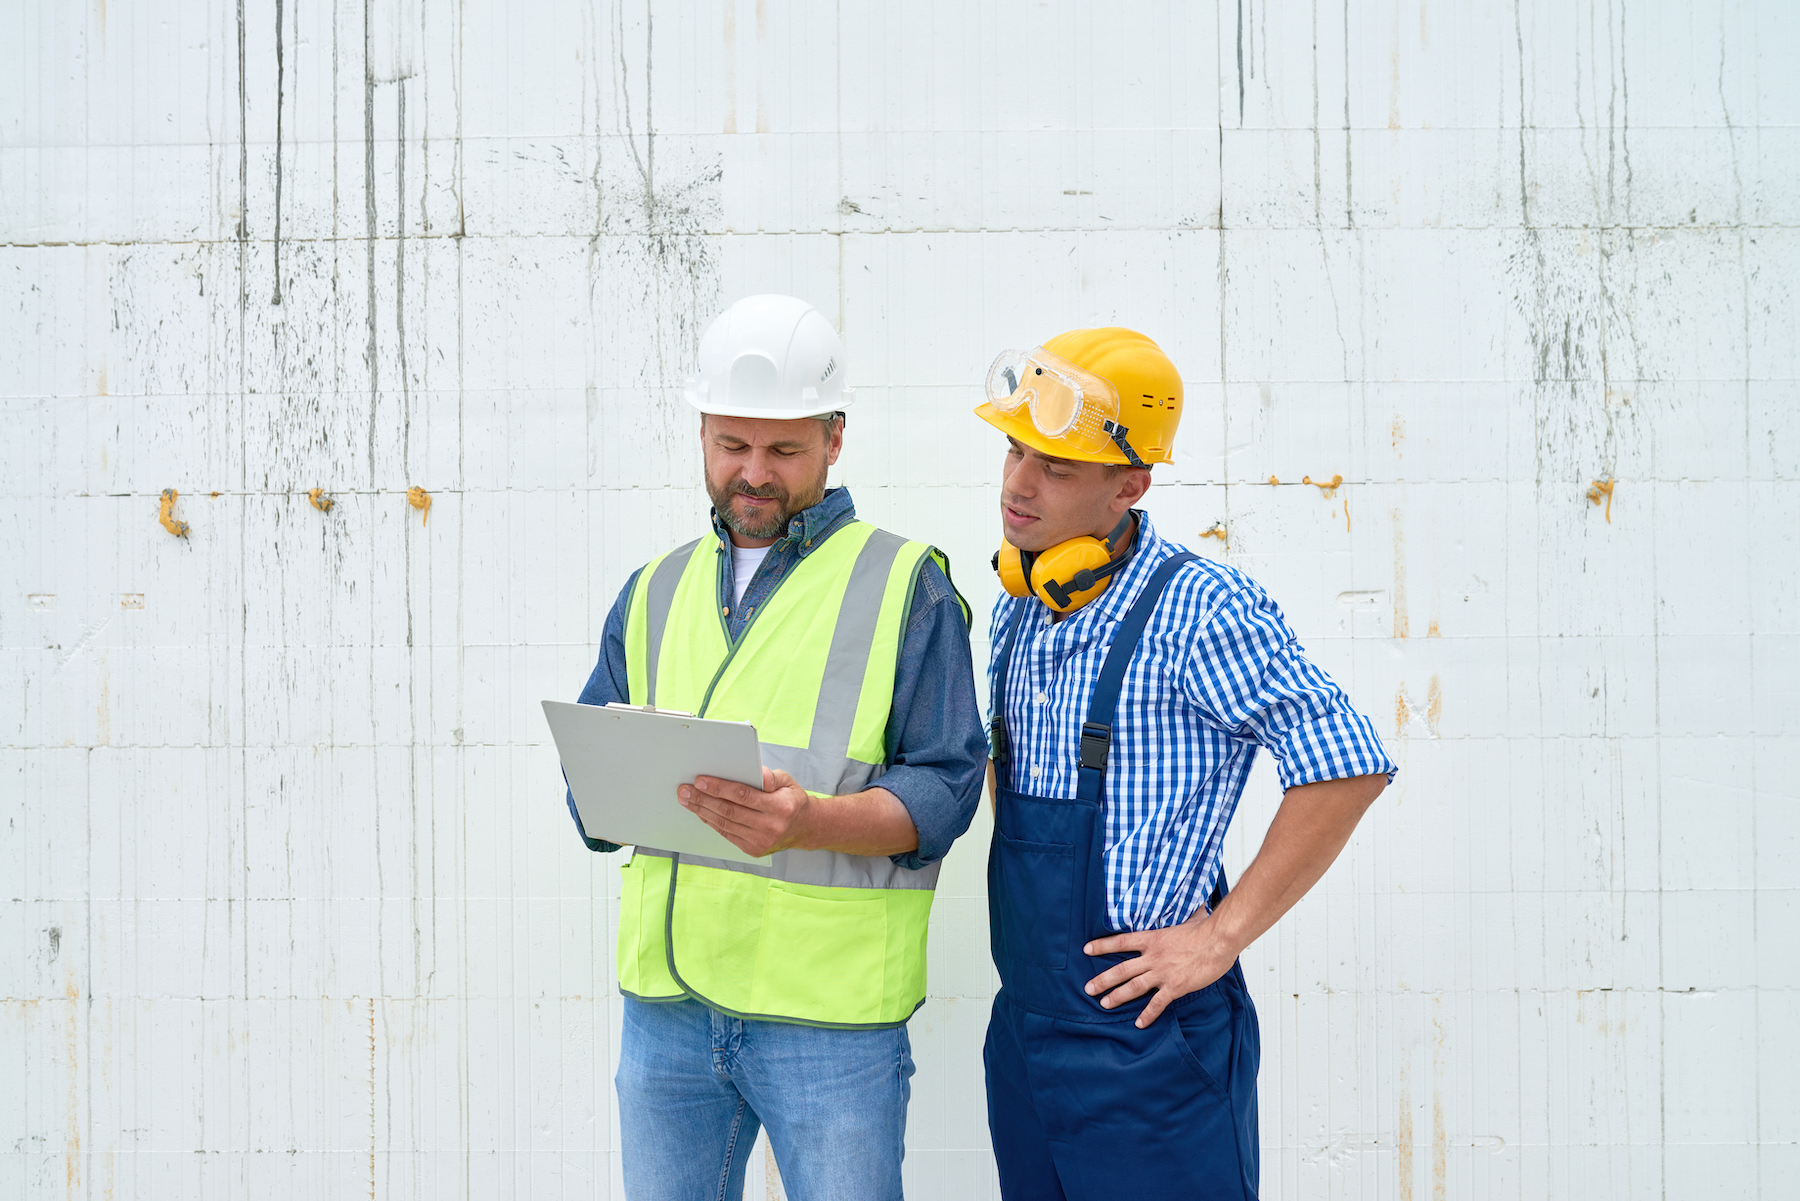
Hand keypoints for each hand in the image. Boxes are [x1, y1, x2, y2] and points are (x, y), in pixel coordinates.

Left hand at [678, 768, 812, 857]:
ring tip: (686, 800)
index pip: (743, 796)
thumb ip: (772, 777)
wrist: (804, 828)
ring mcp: (760, 841)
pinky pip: (727, 834)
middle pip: (729, 811)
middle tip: (684, 790)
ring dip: (702, 811)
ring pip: (724, 824)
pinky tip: (701, 812)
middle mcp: (770, 826)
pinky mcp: (753, 850)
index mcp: (780, 807)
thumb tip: (758, 774)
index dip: (719, 788)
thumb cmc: (791, 801)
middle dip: (703, 799)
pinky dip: (711, 822)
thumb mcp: (788, 782)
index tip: (700, 781)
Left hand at [1082, 911, 1235, 1027]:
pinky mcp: (1175, 987)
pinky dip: (1148, 1014)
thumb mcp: (1187, 918)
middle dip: (1103, 980)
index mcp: (1153, 938)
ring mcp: (1163, 973)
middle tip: (1088, 988)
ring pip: (1133, 987)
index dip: (1102, 946)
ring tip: (1104, 1004)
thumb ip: (1180, 915)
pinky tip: (1139, 1023)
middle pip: (1121, 969)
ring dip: (1117, 997)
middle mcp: (1153, 957)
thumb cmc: (1206, 929)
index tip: (1087, 949)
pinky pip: (1157, 1003)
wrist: (1218, 941)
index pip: (1121, 942)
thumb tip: (1187, 906)